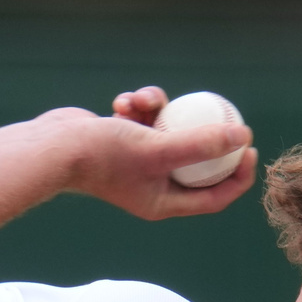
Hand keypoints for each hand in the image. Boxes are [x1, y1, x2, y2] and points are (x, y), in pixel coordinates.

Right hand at [31, 87, 257, 220]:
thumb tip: (242, 137)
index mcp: (164, 202)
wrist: (52, 147)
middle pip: (197, 163)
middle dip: (208, 137)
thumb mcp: (158, 147)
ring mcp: (137, 164)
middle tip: (228, 117)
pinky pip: (146, 121)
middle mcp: (152, 186)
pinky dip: (139, 107)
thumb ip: (200, 144)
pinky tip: (125, 100)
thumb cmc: (103, 155)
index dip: (237, 174)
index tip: (250, 149)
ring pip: (168, 132)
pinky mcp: (123, 141)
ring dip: (160, 110)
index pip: (214, 196)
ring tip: (144, 100)